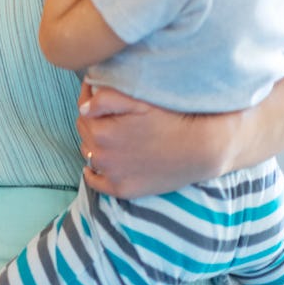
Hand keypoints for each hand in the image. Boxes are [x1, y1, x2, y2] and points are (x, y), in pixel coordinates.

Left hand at [77, 82, 233, 197]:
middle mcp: (102, 156)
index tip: (96, 94)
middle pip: (84, 133)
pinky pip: (95, 183)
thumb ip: (105, 99)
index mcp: (102, 132)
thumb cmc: (171, 120)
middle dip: (91, 121)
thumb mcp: (138, 102)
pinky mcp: (123, 190)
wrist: (201, 149)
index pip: (83, 113)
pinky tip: (93, 167)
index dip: (89, 101)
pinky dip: (91, 174)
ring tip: (108, 135)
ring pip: (89, 154)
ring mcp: (112, 175)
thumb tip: (83, 107)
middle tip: (105, 114)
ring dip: (93, 144)